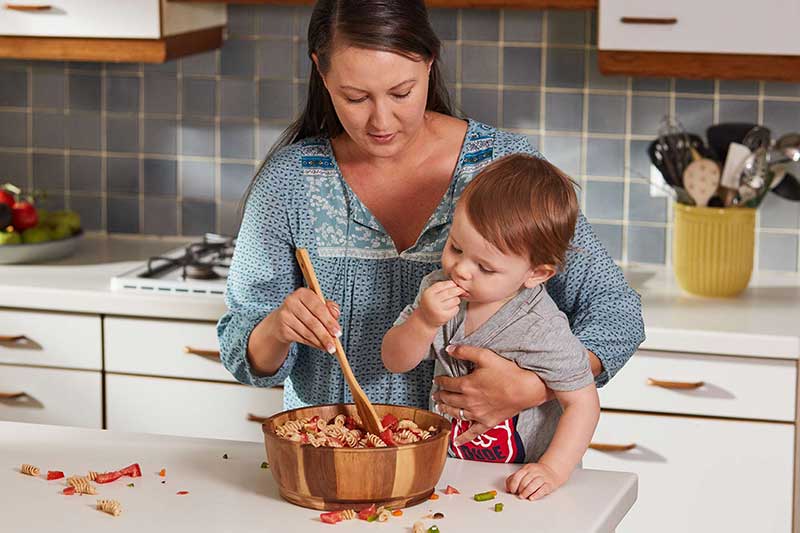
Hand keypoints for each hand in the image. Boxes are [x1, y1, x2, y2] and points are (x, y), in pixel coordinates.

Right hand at [271, 288, 340, 353]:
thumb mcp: (317, 305)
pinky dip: (312, 344)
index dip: (329, 321)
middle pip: (313, 322)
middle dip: (326, 335)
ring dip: (320, 342)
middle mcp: (291, 302)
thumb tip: (336, 314)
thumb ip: (329, 307)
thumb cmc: (303, 311)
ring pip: (307, 333)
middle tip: (334, 346)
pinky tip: (319, 346)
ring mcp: (285, 316)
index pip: (318, 308)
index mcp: (302, 293)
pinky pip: (301, 339)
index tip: (338, 332)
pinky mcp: (282, 330)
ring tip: (329, 348)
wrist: (280, 321)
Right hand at [418, 281, 463, 327]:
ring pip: (455, 300)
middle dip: (458, 291)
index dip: (452, 284)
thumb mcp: (432, 293)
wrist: (425, 320)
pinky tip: (450, 309)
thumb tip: (459, 286)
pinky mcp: (444, 316)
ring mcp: (438, 309)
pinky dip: (455, 308)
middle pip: (451, 292)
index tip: (455, 285)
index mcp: (428, 293)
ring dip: (456, 300)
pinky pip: (456, 308)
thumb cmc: (431, 304)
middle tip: (459, 292)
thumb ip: (442, 288)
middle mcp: (432, 301)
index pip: (444, 284)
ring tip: (451, 302)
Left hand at [433, 344, 552, 445]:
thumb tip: (449, 349)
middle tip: (436, 394)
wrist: (526, 388)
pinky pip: (472, 432)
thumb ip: (464, 352)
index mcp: (466, 385)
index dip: (440, 381)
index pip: (447, 383)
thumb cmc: (508, 372)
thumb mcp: (485, 356)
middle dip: (440, 396)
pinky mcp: (487, 422)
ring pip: (456, 413)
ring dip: (446, 410)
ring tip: (441, 407)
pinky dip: (463, 437)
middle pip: (448, 399)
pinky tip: (456, 441)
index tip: (438, 380)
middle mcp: (469, 401)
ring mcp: (477, 414)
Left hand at [506, 462, 565, 500]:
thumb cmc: (536, 474)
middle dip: (520, 490)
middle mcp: (535, 471)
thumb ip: (514, 478)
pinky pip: (542, 490)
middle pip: (525, 481)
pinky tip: (532, 498)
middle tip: (518, 495)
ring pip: (533, 484)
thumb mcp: (524, 473)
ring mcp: (543, 477)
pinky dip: (536, 495)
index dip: (513, 485)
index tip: (512, 490)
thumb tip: (507, 488)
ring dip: (526, 492)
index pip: (518, 476)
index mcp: (527, 468)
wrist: (552, 471)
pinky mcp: (549, 484)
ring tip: (523, 496)